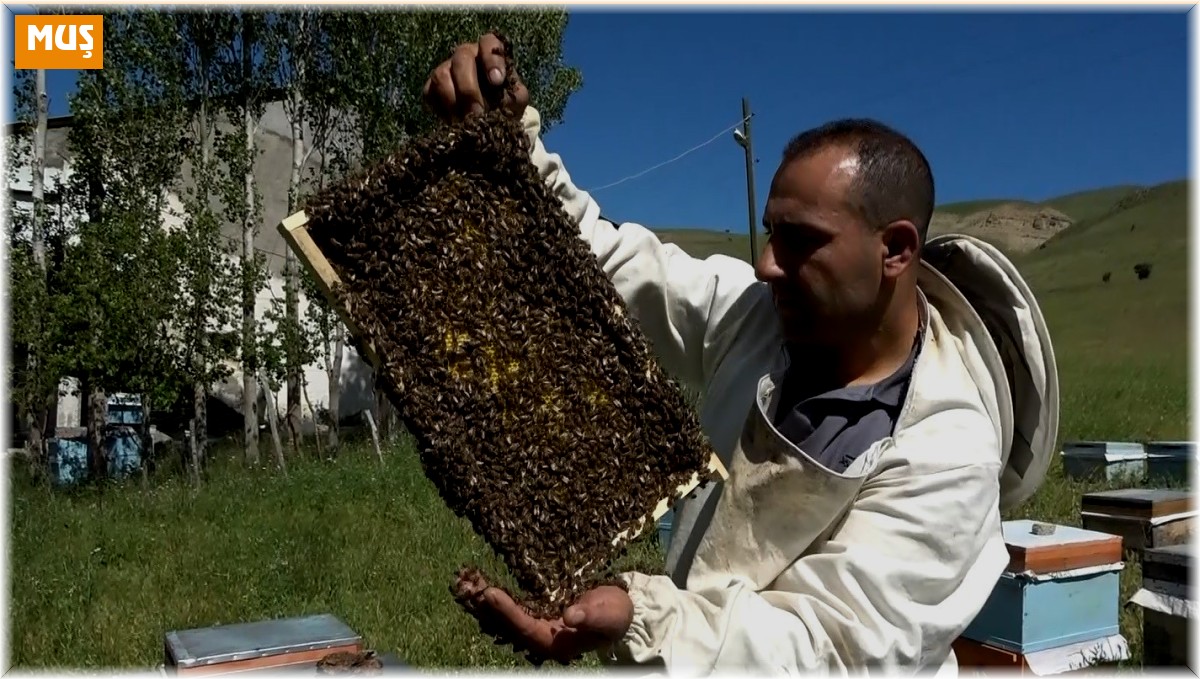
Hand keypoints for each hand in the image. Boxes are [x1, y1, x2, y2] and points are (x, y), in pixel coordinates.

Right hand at [422, 32, 529, 123]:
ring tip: (465, 122)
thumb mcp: (516, 99)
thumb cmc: (506, 103)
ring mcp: (446, 68)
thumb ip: (512, 96)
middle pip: (461, 59)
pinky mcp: (431, 86)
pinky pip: (430, 93)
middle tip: (477, 112)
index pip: (489, 43)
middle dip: (469, 88)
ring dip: (453, 101)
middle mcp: (466, 55)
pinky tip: (453, 122)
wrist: (490, 121)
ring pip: (441, 76)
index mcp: (489, 51)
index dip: (492, 60)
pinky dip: (441, 109)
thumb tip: (499, 102)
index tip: (497, 81)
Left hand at [453, 568, 633, 664]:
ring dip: (485, 597)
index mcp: (555, 643)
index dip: (508, 611)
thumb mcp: (609, 616)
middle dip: (486, 604)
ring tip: (466, 579)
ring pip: (505, 612)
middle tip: (465, 585)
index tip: (491, 593)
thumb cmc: (616, 615)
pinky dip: (496, 591)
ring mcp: (536, 622)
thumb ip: (590, 616)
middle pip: (507, 622)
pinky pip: (511, 601)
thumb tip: (569, 615)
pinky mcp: (536, 609)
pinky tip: (481, 579)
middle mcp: (540, 635)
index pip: (525, 626)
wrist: (620, 613)